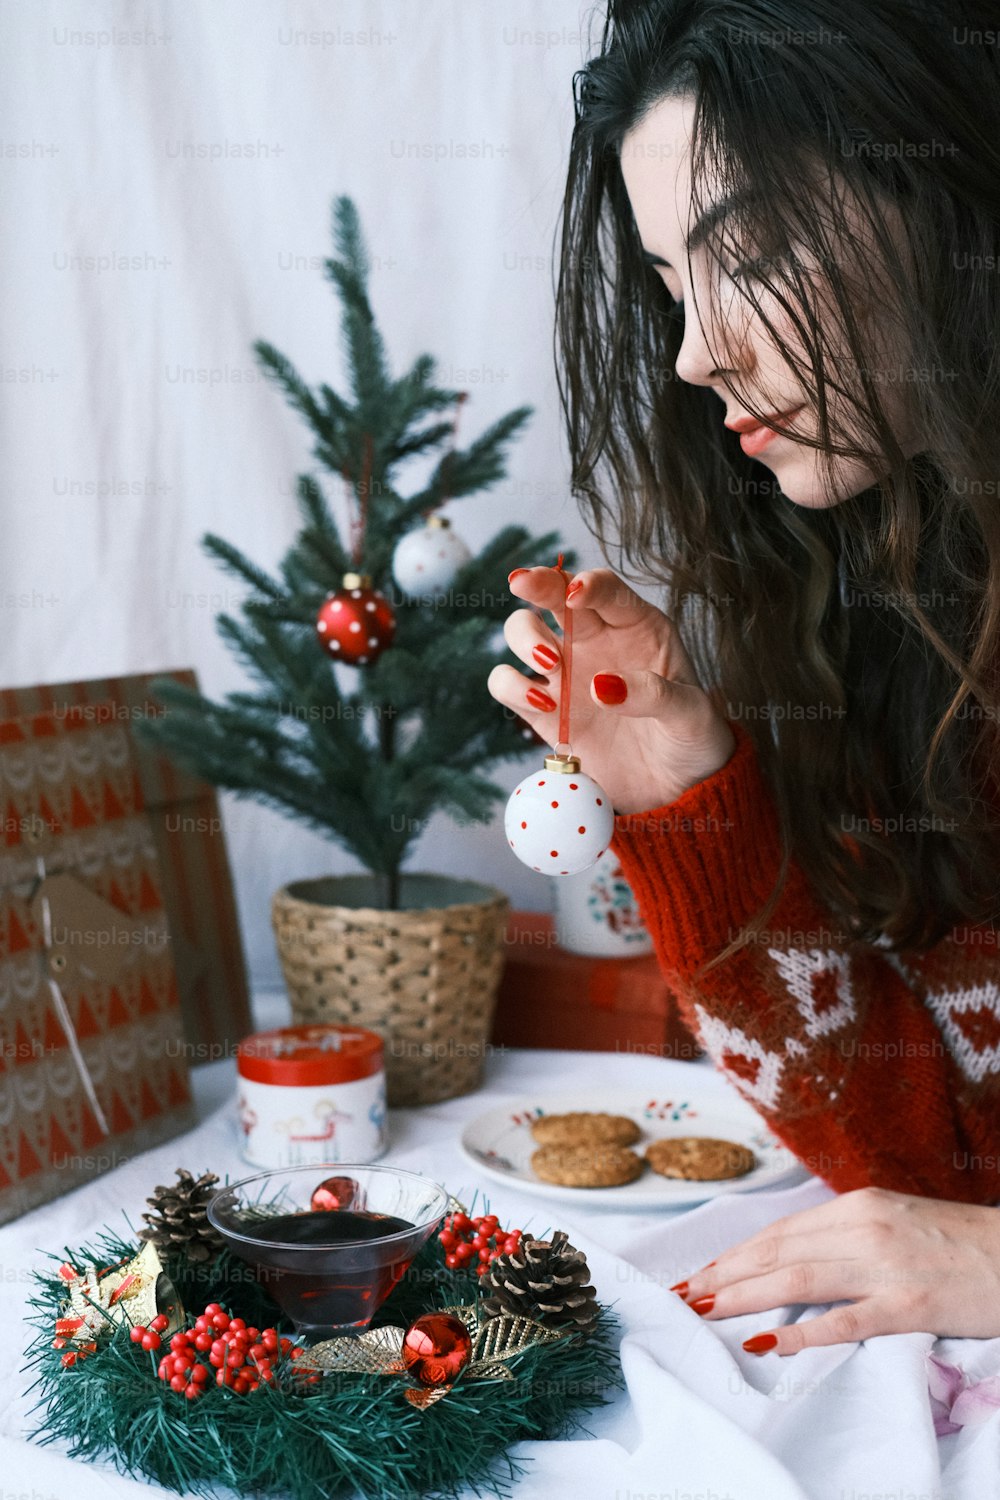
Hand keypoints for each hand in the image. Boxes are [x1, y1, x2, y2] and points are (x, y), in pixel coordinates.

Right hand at [487, 565, 734, 814]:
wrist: (673, 787)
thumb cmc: (691, 738)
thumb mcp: (690, 714)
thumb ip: (653, 694)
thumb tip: (602, 686)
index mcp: (637, 627)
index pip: (607, 590)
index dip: (588, 583)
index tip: (576, 593)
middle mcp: (596, 641)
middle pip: (555, 596)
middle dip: (537, 584)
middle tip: (522, 586)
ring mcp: (566, 673)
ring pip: (523, 631)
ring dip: (525, 639)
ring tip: (550, 665)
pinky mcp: (543, 710)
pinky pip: (508, 684)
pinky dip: (512, 687)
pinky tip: (543, 706)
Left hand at [673, 1185, 999, 1354]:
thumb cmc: (958, 1242)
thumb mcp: (894, 1220)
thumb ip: (847, 1233)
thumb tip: (794, 1255)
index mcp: (858, 1205)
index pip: (780, 1233)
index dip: (735, 1254)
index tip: (700, 1273)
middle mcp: (864, 1229)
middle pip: (778, 1254)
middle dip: (725, 1276)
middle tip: (684, 1296)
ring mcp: (886, 1267)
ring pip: (798, 1281)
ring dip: (745, 1298)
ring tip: (706, 1312)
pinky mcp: (910, 1305)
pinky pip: (847, 1321)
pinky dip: (805, 1333)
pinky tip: (770, 1343)